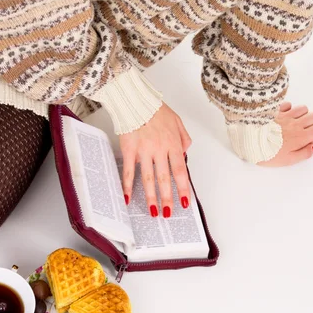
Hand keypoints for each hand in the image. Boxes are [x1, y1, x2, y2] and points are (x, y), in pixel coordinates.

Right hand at [119, 103, 191, 217]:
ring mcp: (143, 151)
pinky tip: (127, 198)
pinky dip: (127, 187)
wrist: (135, 99)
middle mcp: (159, 149)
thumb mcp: (177, 121)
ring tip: (153, 212)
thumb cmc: (155, 109)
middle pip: (165, 179)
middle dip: (167, 199)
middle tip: (169, 213)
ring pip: (148, 179)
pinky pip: (129, 172)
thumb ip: (184, 139)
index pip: (180, 171)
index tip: (185, 202)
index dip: (183, 189)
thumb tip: (185, 154)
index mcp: (173, 143)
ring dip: (151, 197)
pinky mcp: (129, 150)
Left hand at [258, 102, 312, 167]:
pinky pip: (288, 104)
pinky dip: (289, 109)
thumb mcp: (287, 161)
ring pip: (303, 108)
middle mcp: (295, 124)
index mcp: (300, 137)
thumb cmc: (266, 152)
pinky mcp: (276, 111)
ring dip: (301, 115)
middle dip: (311, 124)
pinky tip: (283, 118)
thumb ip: (303, 154)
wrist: (249, 141)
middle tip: (302, 132)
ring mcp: (286, 115)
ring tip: (293, 125)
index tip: (308, 139)